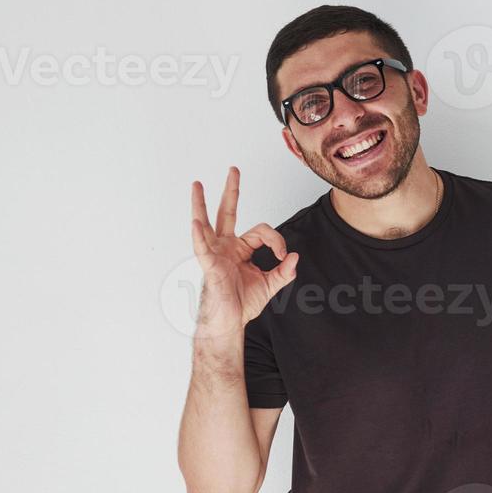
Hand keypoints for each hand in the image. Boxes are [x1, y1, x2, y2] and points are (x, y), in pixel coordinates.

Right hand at [190, 166, 298, 335]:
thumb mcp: (270, 284)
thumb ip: (284, 271)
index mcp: (240, 248)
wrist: (231, 322)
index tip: (284, 256)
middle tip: (234, 169)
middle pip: (227, 212)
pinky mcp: (209, 266)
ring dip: (200, 205)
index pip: (262, 231)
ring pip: (206, 224)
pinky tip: (196, 223)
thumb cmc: (243, 303)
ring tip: (197, 185)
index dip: (277, 240)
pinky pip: (202, 249)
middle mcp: (225, 246)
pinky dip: (199, 237)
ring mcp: (215, 254)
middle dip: (231, 191)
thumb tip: (295, 256)